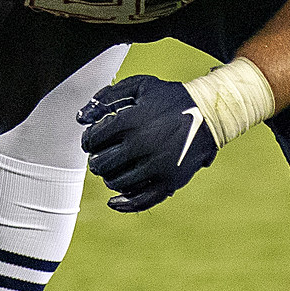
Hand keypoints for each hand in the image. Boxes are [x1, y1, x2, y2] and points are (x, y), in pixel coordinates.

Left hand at [77, 74, 218, 211]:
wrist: (209, 113)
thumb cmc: (170, 98)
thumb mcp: (140, 86)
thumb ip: (108, 95)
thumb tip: (80, 117)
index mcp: (131, 121)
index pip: (93, 140)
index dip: (88, 140)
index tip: (93, 140)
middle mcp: (142, 145)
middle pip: (101, 164)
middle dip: (97, 160)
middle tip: (102, 155)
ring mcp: (156, 166)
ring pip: (117, 182)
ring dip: (110, 177)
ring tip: (114, 169)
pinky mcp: (169, 182)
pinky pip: (140, 201)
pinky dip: (123, 205)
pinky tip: (113, 202)